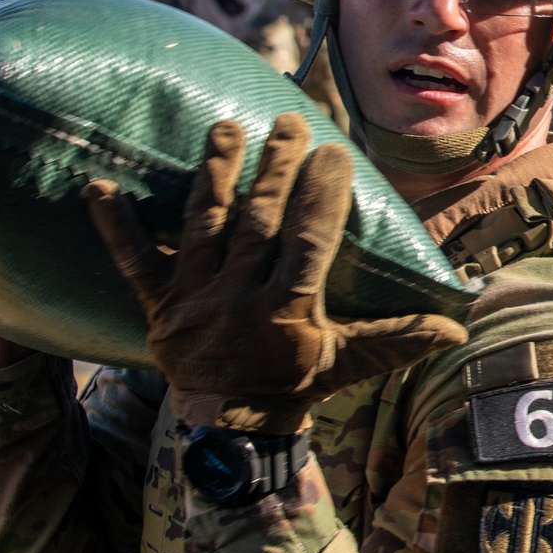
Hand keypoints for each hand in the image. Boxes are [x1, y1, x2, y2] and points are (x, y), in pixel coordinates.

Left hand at [85, 112, 466, 433]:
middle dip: (274, 171)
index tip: (334, 154)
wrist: (228, 429)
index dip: (320, 200)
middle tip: (288, 123)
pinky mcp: (155, 305)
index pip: (307, 245)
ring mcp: (191, 301)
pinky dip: (115, 227)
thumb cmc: (293, 385)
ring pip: (203, 229)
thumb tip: (455, 327)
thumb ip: (395, 341)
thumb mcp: (345, 366)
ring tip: (224, 129)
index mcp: (285, 313)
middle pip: (256, 225)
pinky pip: (133, 263)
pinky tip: (97, 188)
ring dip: (213, 177)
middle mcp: (236, 300)